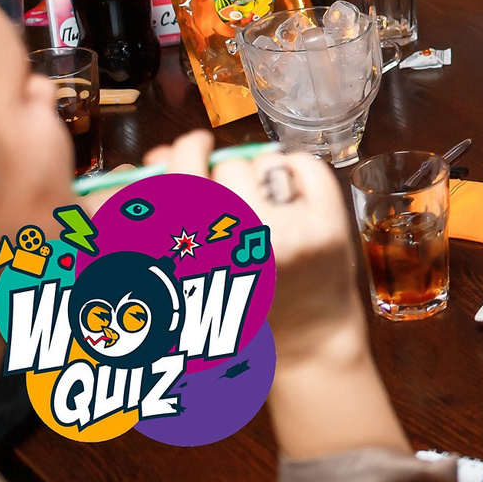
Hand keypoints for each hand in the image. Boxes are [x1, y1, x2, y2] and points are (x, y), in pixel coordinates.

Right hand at [134, 132, 365, 364]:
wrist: (309, 335)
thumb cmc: (244, 302)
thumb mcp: (192, 270)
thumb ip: (168, 218)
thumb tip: (154, 158)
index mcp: (198, 257)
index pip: (179, 182)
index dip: (180, 154)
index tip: (188, 146)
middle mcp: (242, 242)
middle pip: (224, 168)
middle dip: (224, 173)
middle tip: (229, 186)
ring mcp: (290, 231)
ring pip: (264, 162)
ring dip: (261, 174)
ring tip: (264, 205)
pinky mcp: (328, 223)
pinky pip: (305, 163)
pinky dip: (298, 171)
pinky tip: (293, 196)